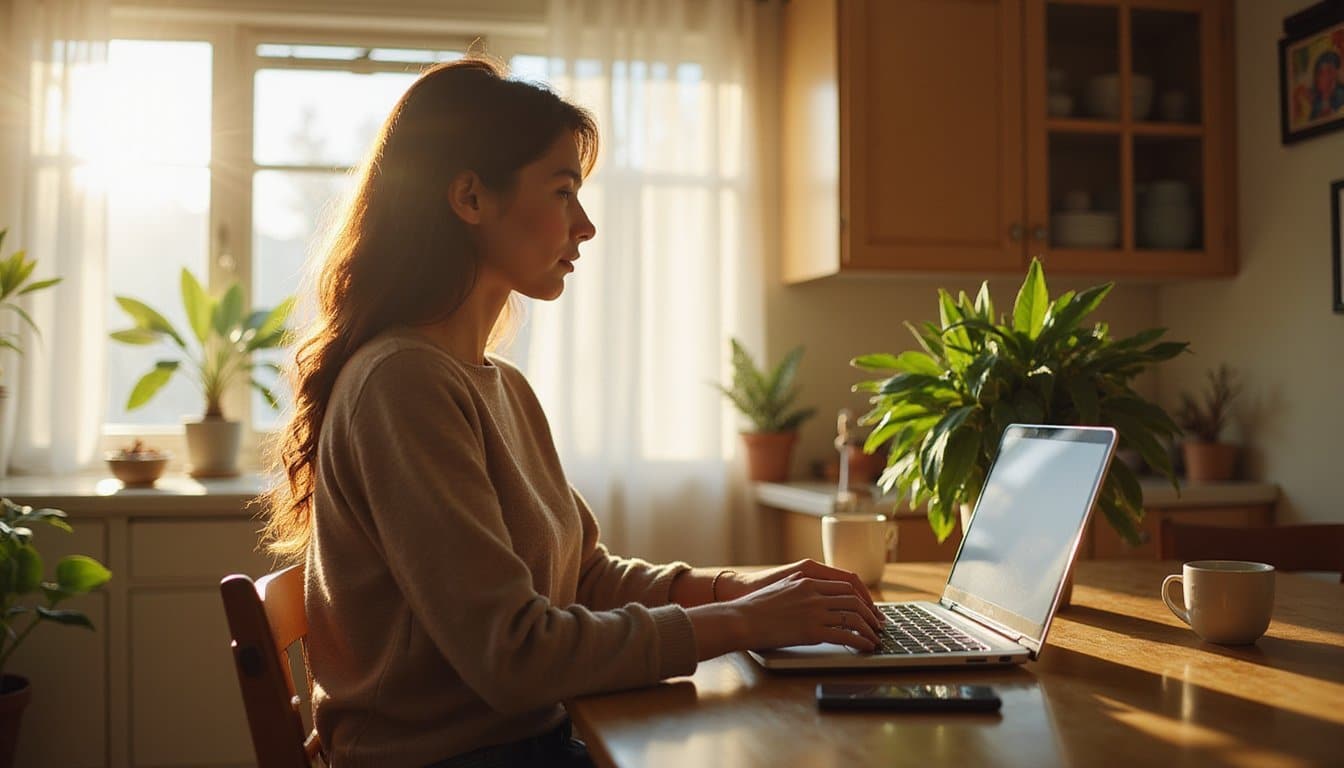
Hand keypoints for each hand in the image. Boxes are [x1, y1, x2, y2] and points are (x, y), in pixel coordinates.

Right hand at [726, 572, 883, 651]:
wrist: (741, 619)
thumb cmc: (756, 606)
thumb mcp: (783, 586)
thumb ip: (803, 588)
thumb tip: (818, 597)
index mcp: (808, 578)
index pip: (846, 584)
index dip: (863, 598)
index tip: (869, 608)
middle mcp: (814, 592)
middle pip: (855, 600)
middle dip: (871, 614)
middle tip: (878, 625)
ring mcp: (814, 611)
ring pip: (854, 617)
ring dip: (869, 630)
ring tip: (875, 639)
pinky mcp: (812, 631)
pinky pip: (846, 636)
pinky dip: (861, 642)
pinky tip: (866, 648)